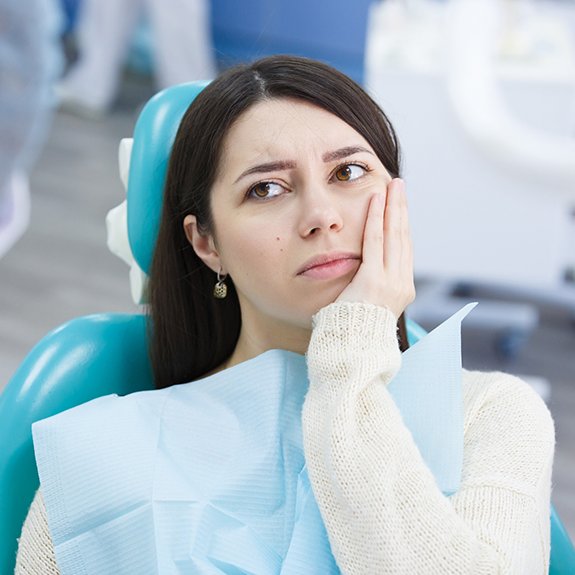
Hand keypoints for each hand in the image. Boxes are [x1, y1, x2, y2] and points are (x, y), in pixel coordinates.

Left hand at [336, 178, 414, 316]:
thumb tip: (364, 266)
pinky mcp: (374, 280)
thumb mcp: (368, 302)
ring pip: (393, 235)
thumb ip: (370, 282)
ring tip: (392, 186)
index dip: (401, 225)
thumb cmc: (352, 329)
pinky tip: (375, 201)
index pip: (404, 249)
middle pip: (403, 237)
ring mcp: (390, 282)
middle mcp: (401, 284)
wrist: (351, 349)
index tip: (398, 207)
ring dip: (392, 207)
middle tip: (399, 186)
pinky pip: (374, 242)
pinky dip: (375, 219)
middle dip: (401, 209)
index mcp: (402, 289)